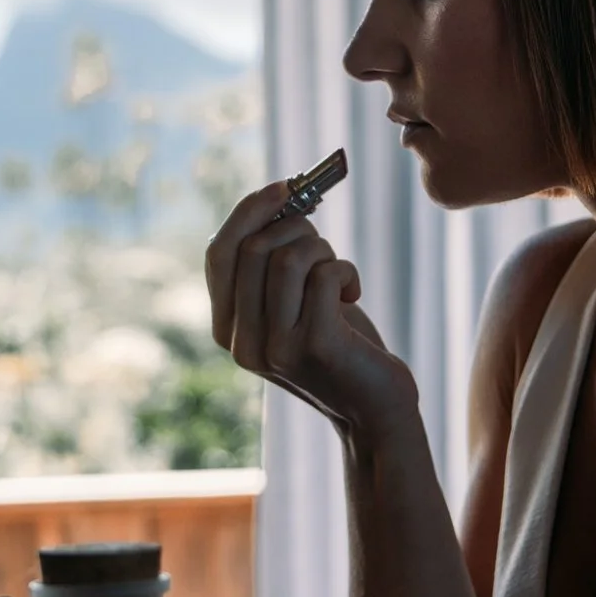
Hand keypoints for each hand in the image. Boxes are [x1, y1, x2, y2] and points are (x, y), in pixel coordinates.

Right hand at [205, 180, 417, 437]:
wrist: (377, 410)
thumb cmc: (341, 346)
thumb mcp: (295, 305)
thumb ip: (273, 264)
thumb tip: (280, 196)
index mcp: (228, 330)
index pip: (218, 254)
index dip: (248, 212)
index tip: (284, 186)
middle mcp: (243, 343)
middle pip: (253, 248)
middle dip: (295, 227)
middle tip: (323, 244)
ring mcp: (276, 348)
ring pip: (288, 257)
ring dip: (322, 251)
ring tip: (338, 274)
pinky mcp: (315, 347)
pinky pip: (325, 274)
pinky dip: (346, 271)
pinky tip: (354, 294)